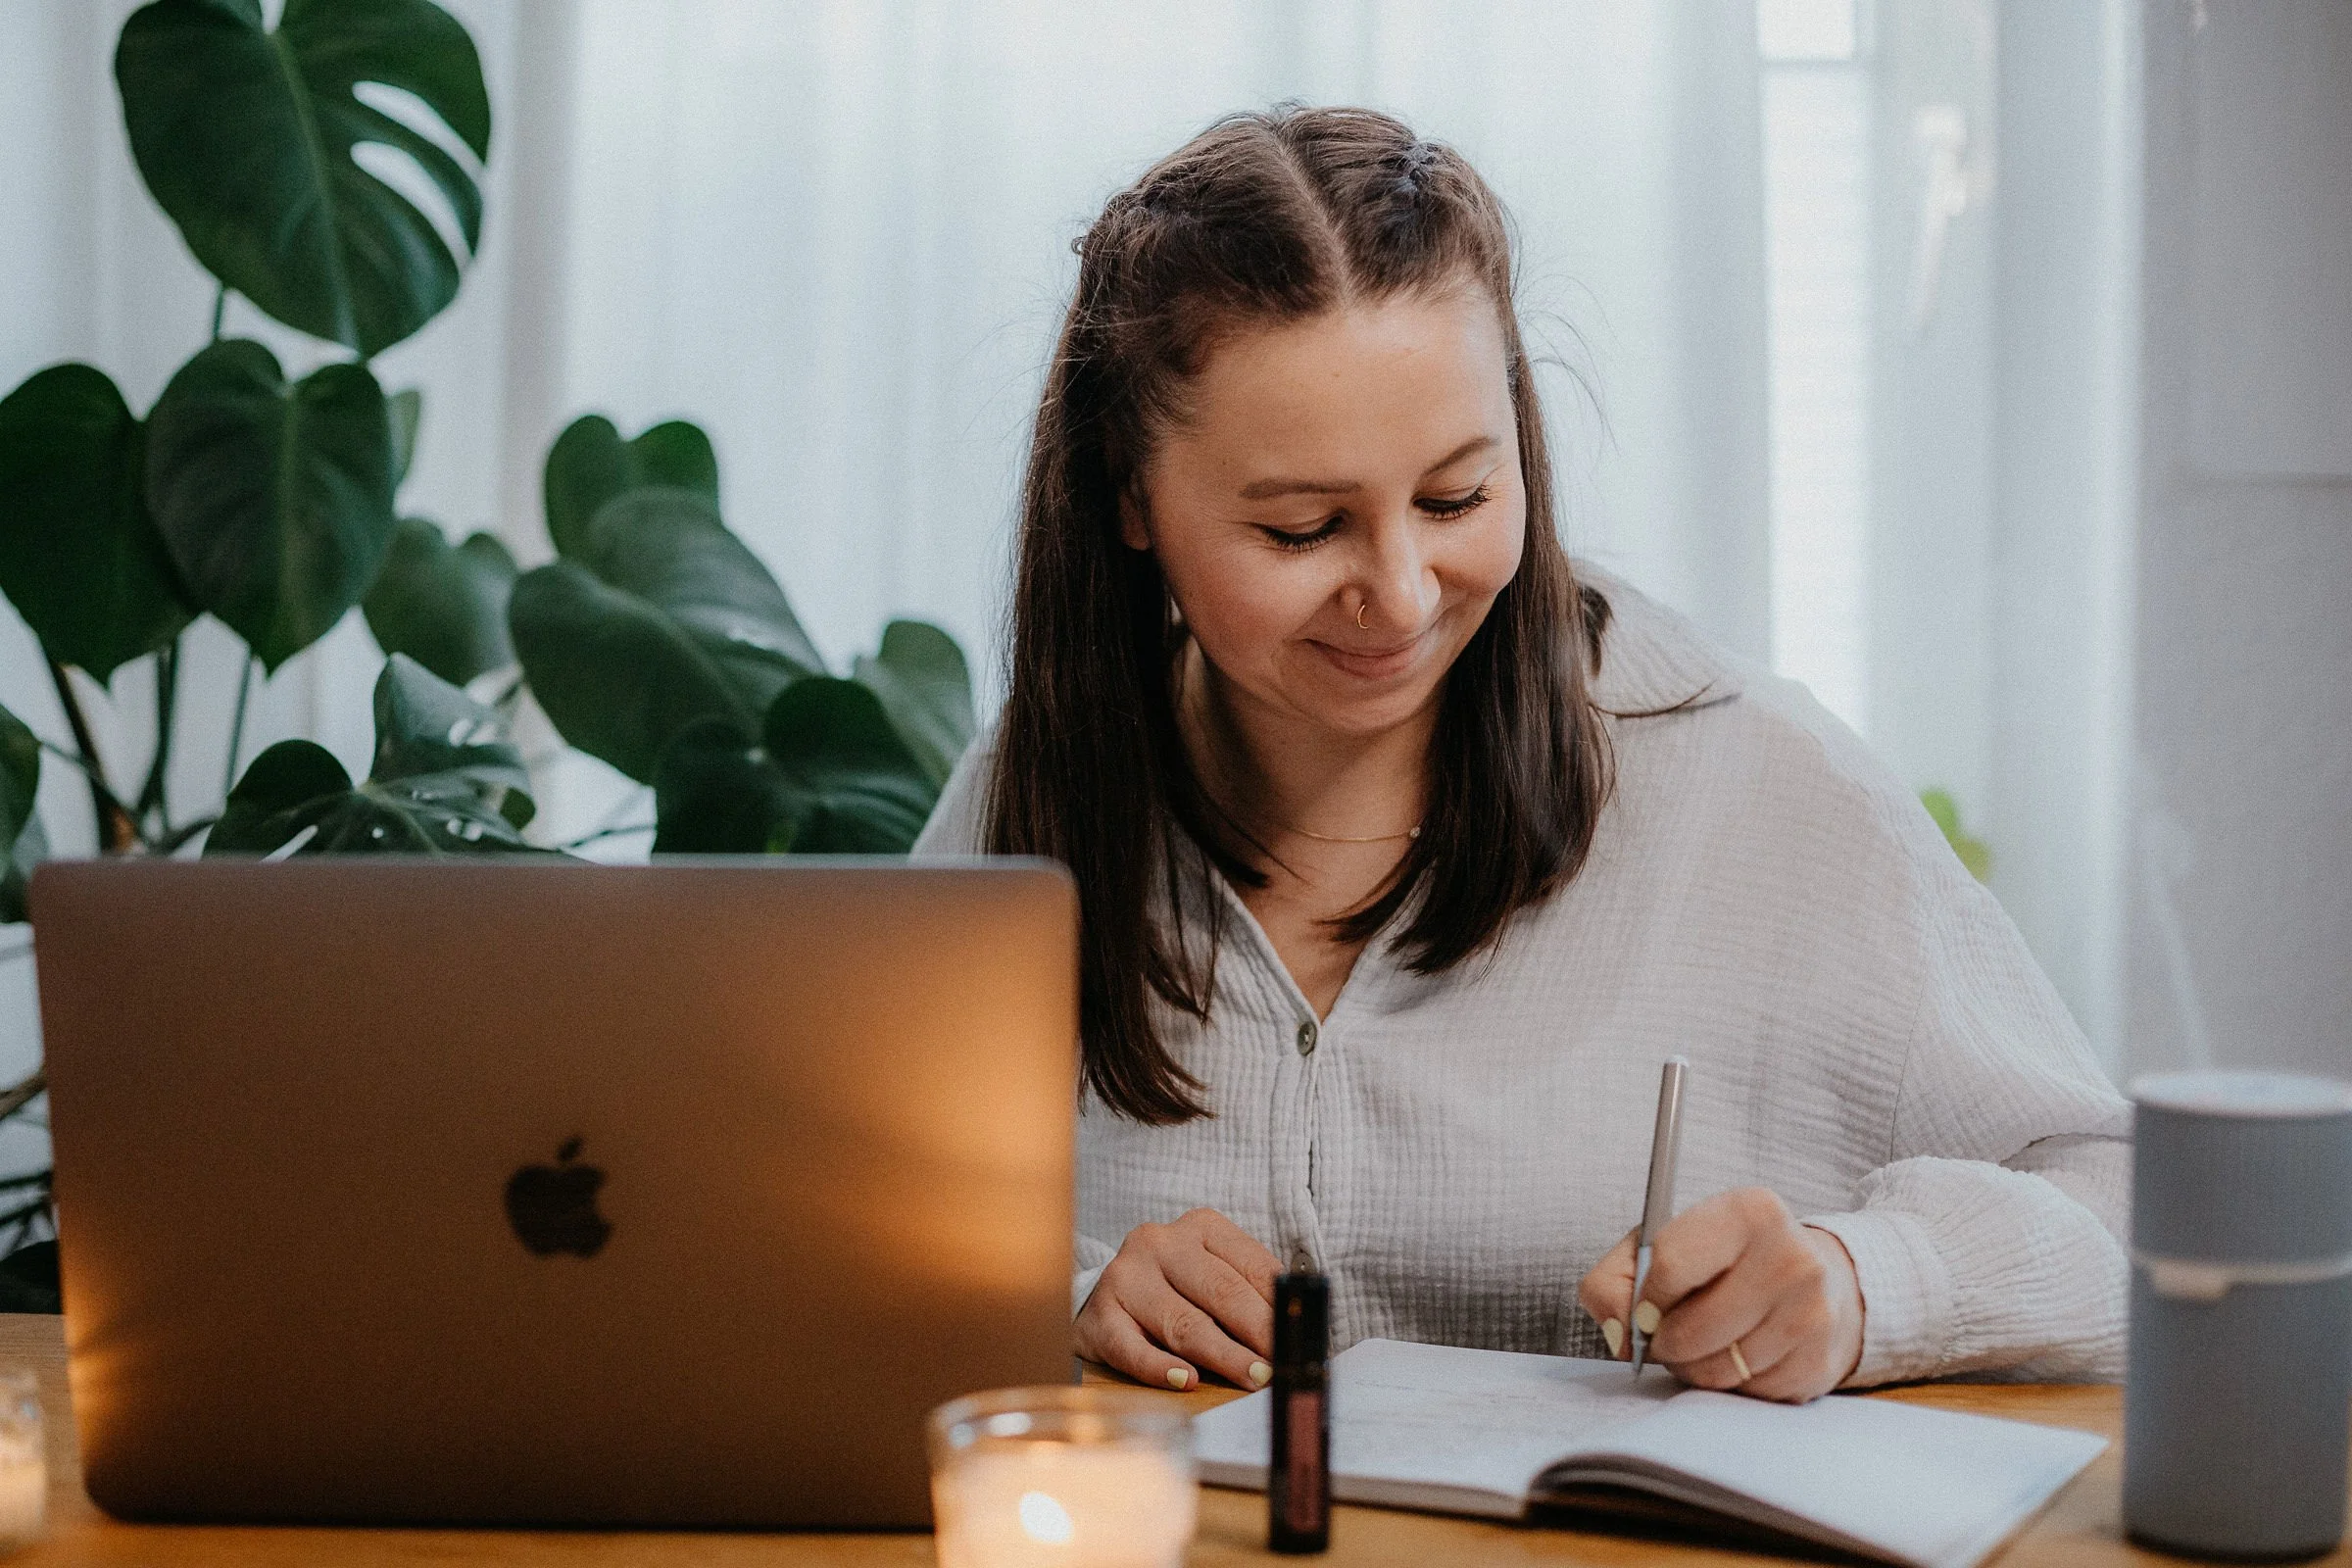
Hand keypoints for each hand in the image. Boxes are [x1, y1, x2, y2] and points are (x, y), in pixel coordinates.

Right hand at [1075, 1208, 1281, 1390]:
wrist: (1105, 1298)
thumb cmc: (1175, 1290)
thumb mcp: (1213, 1274)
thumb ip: (1250, 1294)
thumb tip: (1297, 1330)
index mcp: (1200, 1227)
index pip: (1251, 1266)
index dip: (1280, 1307)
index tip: (1302, 1338)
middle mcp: (1160, 1244)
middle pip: (1221, 1292)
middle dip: (1258, 1333)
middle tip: (1282, 1365)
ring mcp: (1126, 1278)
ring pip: (1183, 1323)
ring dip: (1224, 1356)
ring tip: (1253, 1378)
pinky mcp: (1100, 1316)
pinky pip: (1132, 1348)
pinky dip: (1160, 1368)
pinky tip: (1186, 1381)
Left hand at [1577, 1187, 1863, 1402]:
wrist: (1814, 1279)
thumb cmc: (1722, 1260)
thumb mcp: (1660, 1246)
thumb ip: (1614, 1282)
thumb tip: (1621, 1337)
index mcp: (1749, 1212)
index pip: (1671, 1266)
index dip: (1645, 1299)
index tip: (1644, 1310)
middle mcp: (1792, 1258)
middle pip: (1692, 1330)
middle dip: (1664, 1343)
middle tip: (1664, 1337)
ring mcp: (1813, 1313)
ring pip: (1719, 1368)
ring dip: (1694, 1368)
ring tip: (1699, 1345)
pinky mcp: (1819, 1362)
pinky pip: (1748, 1392)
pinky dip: (1731, 1382)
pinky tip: (1739, 1354)